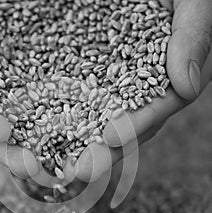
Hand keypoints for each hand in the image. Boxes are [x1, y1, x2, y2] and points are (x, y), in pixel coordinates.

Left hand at [67, 0, 211, 182]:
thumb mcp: (189, 2)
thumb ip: (194, 36)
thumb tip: (187, 83)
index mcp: (165, 79)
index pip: (154, 110)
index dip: (134, 127)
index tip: (111, 139)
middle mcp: (137, 91)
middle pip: (122, 128)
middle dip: (101, 153)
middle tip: (78, 172)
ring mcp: (110, 88)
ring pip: (96, 122)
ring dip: (75, 145)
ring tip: (56, 163)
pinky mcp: (87, 78)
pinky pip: (74, 103)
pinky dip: (58, 120)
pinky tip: (42, 132)